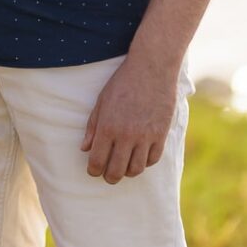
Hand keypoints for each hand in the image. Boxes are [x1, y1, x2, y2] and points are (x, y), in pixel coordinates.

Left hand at [80, 57, 178, 183]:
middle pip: (116, 172)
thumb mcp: (101, 101)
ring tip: (123, 166)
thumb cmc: (123, 82)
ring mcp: (145, 137)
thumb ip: (92, 126)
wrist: (151, 68)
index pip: (97, 162)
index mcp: (108, 127)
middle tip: (107, 174)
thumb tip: (85, 148)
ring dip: (127, 172)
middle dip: (109, 177)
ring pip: (136, 170)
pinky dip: (145, 162)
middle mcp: (126, 135)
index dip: (93, 170)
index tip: (93, 169)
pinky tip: (139, 155)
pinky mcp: (161, 135)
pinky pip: (152, 159)